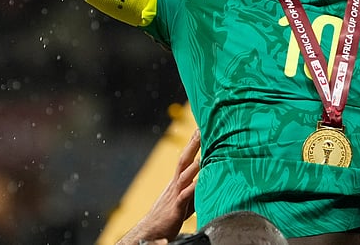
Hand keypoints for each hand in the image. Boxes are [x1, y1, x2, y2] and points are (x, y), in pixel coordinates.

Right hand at [127, 129, 200, 244]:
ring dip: (194, 164)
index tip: (200, 128)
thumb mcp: (184, 201)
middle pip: (184, 160)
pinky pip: (185, 196)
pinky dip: (192, 188)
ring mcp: (175, 195)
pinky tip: (200, 182)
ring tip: (203, 153)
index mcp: (177, 181)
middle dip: (193, 145)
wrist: (150, 231)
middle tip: (202, 130)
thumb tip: (208, 182)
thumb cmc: (168, 216)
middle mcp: (175, 184)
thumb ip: (195, 191)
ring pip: (184, 175)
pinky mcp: (176, 208)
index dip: (192, 144)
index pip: (185, 158)